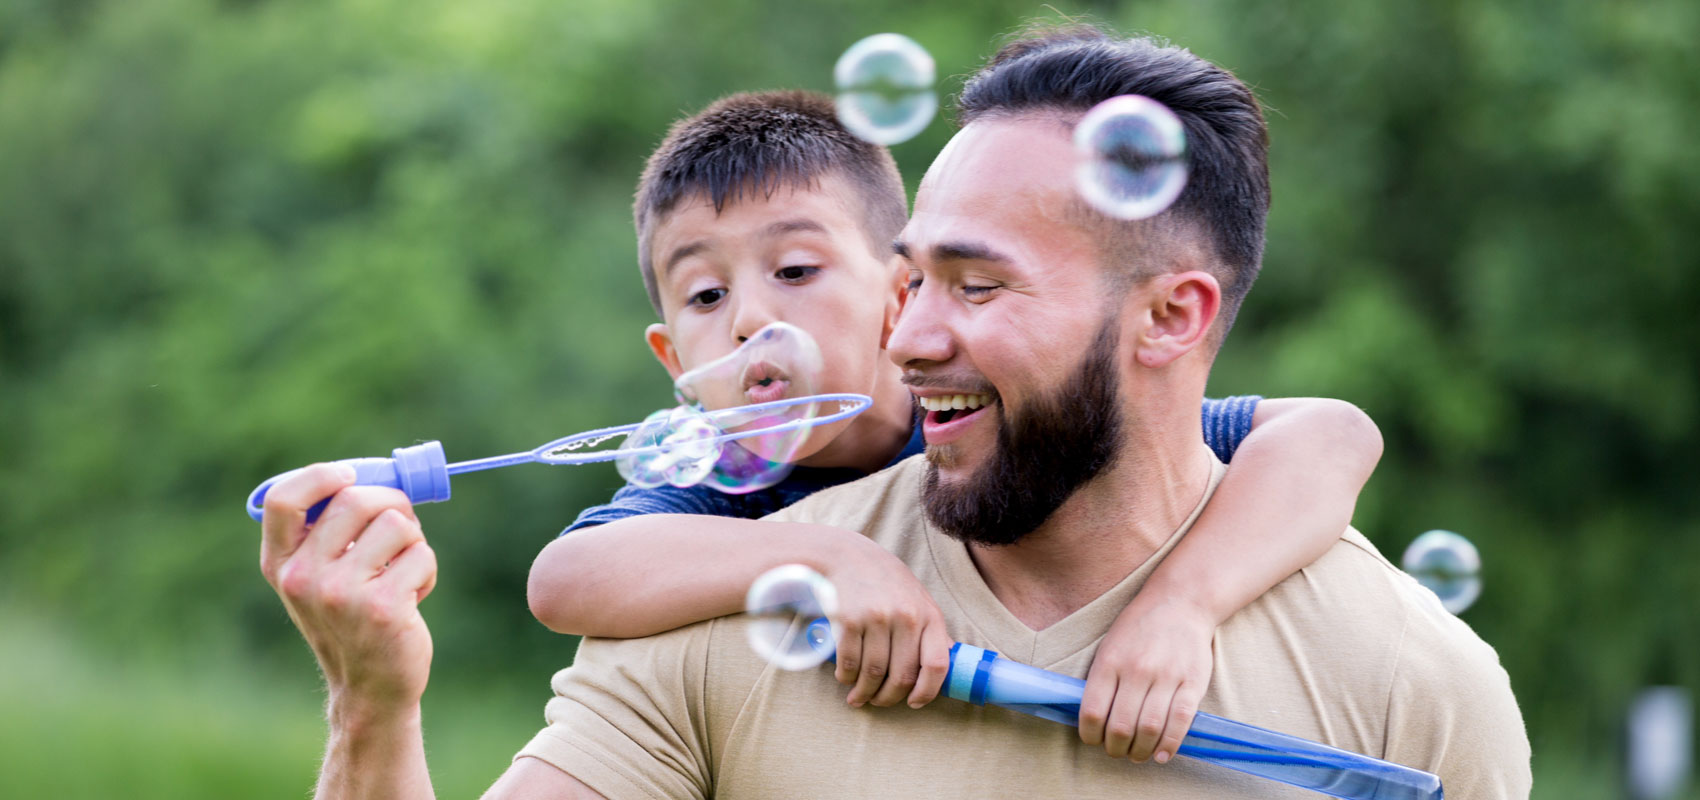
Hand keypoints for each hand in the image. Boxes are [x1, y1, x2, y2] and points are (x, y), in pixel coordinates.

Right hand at [259, 463, 438, 716]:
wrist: (370, 685)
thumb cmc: (354, 619)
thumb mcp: (323, 576)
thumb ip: (333, 529)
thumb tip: (379, 475)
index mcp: (281, 563)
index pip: (283, 500)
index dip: (319, 476)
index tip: (348, 476)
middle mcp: (304, 577)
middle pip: (356, 499)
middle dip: (392, 502)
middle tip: (403, 527)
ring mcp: (341, 593)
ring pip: (397, 523)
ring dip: (413, 541)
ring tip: (403, 571)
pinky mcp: (382, 607)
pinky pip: (422, 555)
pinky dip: (427, 570)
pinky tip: (413, 597)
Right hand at [820, 539, 950, 709]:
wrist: (848, 556)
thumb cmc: (887, 581)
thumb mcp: (917, 599)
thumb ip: (931, 629)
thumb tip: (947, 660)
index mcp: (929, 615)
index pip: (937, 665)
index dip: (927, 691)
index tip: (915, 702)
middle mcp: (906, 617)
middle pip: (902, 676)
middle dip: (889, 698)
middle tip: (879, 702)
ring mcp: (877, 618)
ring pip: (873, 674)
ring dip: (865, 692)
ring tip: (859, 696)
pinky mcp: (849, 620)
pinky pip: (850, 663)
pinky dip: (846, 678)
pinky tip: (846, 679)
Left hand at [1078, 595, 1215, 763]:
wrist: (1181, 602)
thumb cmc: (1139, 628)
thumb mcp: (1109, 646)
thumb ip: (1101, 680)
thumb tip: (1091, 720)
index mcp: (1110, 661)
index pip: (1092, 712)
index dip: (1090, 735)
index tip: (1093, 740)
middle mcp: (1137, 670)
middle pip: (1121, 727)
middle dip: (1115, 748)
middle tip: (1116, 751)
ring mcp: (1167, 677)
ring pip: (1149, 729)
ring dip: (1140, 752)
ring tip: (1137, 755)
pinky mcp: (1192, 683)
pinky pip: (1180, 722)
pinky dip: (1169, 745)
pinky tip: (1160, 755)